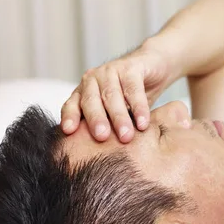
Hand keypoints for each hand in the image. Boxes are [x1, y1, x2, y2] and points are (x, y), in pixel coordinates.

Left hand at [60, 45, 177, 142]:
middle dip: (96, 120)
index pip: (72, 105)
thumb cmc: (131, 95)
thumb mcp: (116, 110)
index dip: (70, 117)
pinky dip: (139, 107)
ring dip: (119, 117)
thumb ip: (106, 125)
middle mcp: (94, 79)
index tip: (69, 131)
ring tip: (126, 136)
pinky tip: (143, 123)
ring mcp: (111, 71)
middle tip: (102, 137)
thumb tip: (98, 157)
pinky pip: (134, 89)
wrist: (154, 66)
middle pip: (91, 101)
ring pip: (112, 96)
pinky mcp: (131, 67)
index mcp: (85, 91)